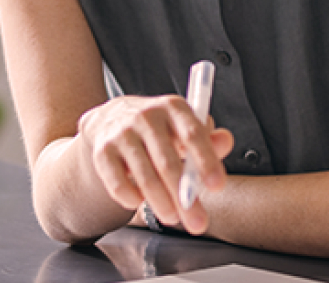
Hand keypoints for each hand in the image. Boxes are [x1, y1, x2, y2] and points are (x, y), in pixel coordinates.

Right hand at [77, 94, 232, 234]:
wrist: (112, 119)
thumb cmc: (160, 129)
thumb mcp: (185, 128)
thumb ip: (208, 139)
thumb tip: (226, 141)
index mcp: (173, 108)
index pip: (193, 134)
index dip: (206, 161)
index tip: (218, 186)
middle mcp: (147, 117)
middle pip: (168, 161)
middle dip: (184, 197)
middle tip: (197, 221)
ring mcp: (122, 133)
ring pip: (144, 175)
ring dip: (160, 202)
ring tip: (173, 217)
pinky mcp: (102, 151)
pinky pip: (117, 182)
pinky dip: (130, 197)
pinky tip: (139, 203)